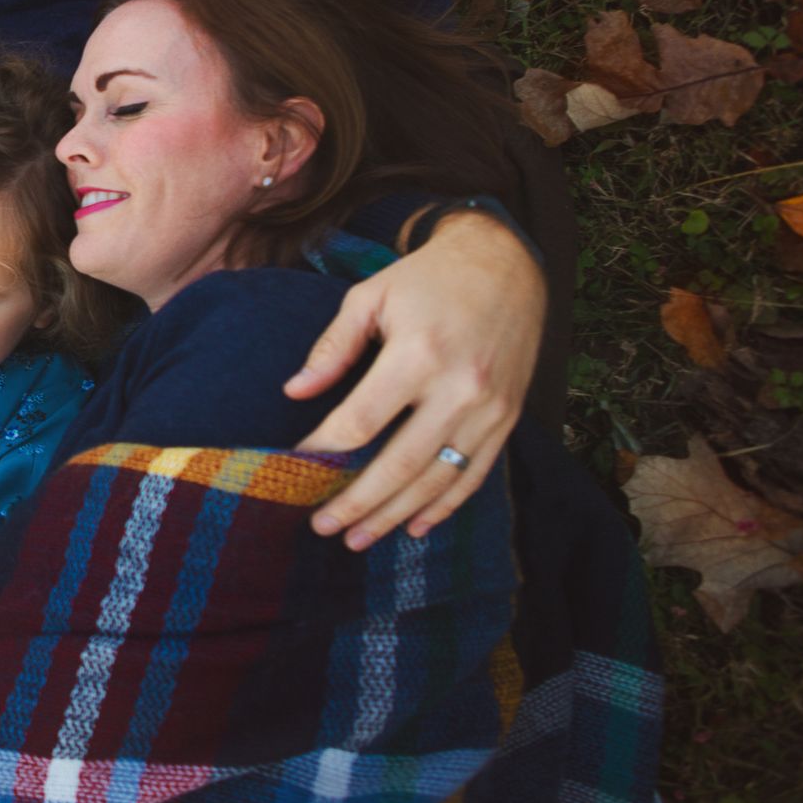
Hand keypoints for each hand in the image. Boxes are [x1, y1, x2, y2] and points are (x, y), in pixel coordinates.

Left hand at [287, 210, 543, 550]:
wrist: (506, 264)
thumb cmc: (427, 279)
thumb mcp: (370, 297)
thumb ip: (332, 348)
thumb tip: (293, 392)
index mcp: (418, 354)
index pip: (360, 421)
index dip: (323, 450)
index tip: (295, 468)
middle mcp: (459, 388)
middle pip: (399, 464)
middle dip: (357, 502)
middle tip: (321, 527)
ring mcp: (490, 408)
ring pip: (438, 479)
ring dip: (395, 514)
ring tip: (358, 538)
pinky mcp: (508, 418)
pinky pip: (475, 474)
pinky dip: (445, 505)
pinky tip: (414, 525)